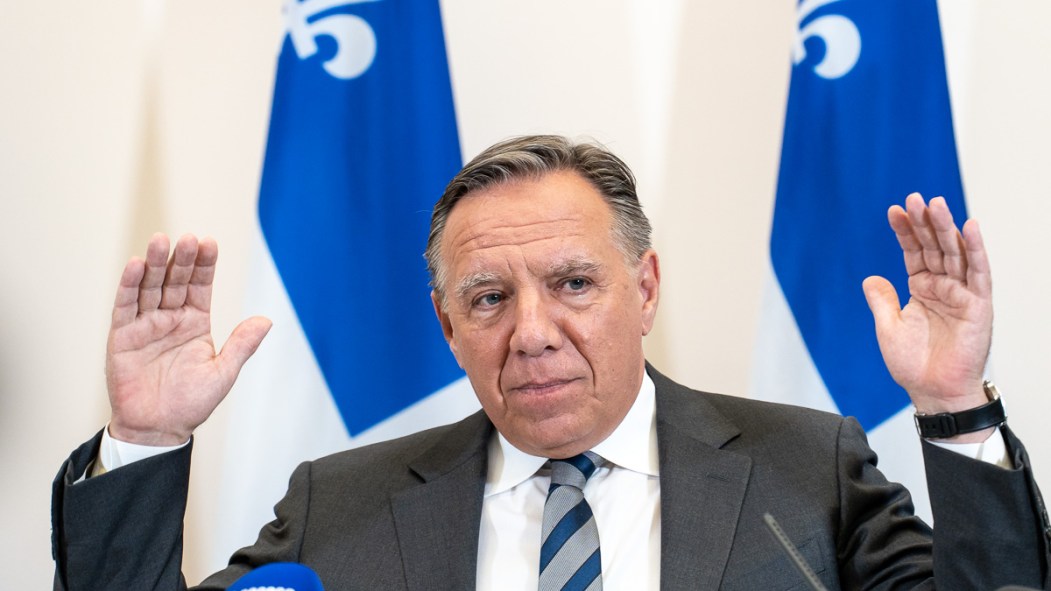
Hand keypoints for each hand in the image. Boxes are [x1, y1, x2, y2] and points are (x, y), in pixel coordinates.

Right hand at [106, 233, 271, 444]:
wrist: (158, 429)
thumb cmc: (190, 404)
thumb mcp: (223, 373)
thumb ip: (241, 345)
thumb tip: (266, 321)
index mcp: (195, 323)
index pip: (200, 286)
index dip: (205, 265)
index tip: (210, 242)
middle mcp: (170, 318)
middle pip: (175, 280)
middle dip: (182, 259)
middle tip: (187, 238)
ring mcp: (145, 325)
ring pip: (149, 287)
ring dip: (153, 264)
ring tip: (160, 241)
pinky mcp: (122, 336)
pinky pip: (125, 306)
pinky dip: (128, 285)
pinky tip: (134, 265)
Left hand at [862, 194, 991, 430]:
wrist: (933, 392)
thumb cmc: (913, 364)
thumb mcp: (888, 327)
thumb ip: (882, 301)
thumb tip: (870, 278)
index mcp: (921, 288)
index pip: (914, 251)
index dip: (905, 231)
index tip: (894, 210)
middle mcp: (943, 286)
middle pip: (935, 246)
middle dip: (925, 221)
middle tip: (915, 197)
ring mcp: (961, 293)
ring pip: (955, 253)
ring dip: (946, 227)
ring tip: (935, 204)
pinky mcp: (978, 305)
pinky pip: (978, 272)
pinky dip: (974, 249)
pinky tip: (968, 226)